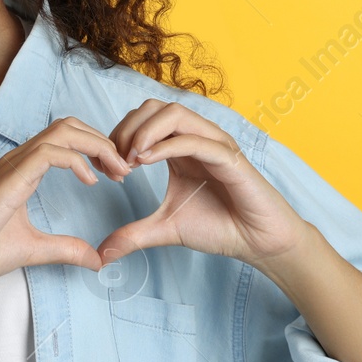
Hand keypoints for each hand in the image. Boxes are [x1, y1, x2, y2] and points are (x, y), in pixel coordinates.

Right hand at [0, 116, 130, 292]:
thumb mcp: (33, 250)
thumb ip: (64, 250)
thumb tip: (95, 259)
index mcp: (21, 170)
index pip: (65, 138)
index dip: (96, 149)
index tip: (116, 174)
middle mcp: (17, 161)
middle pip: (69, 125)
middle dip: (103, 142)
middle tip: (124, 170)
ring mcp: (12, 166)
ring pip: (63, 131)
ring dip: (97, 146)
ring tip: (116, 171)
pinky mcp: (9, 179)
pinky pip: (50, 152)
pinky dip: (77, 160)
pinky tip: (90, 181)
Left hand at [96, 99, 311, 268]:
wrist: (259, 242)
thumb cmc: (220, 227)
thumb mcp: (165, 229)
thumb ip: (133, 235)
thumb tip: (102, 254)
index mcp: (180, 147)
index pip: (143, 119)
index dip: (117, 136)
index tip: (105, 167)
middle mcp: (196, 138)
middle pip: (153, 107)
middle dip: (126, 129)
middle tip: (115, 162)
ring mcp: (214, 144)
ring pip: (174, 114)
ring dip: (144, 132)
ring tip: (130, 159)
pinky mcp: (229, 159)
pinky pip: (195, 140)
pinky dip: (167, 146)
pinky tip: (146, 162)